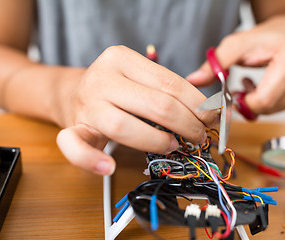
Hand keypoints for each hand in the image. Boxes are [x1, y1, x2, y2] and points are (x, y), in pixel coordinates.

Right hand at [57, 45, 214, 174]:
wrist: (73, 92)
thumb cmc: (116, 88)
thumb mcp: (139, 77)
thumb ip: (167, 89)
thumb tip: (209, 111)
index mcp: (121, 58)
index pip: (170, 83)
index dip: (197, 104)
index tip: (211, 117)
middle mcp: (101, 78)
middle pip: (156, 105)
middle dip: (188, 125)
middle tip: (199, 136)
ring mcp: (86, 105)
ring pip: (125, 126)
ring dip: (157, 142)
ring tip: (173, 146)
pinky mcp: (74, 129)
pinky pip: (75, 147)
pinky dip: (92, 161)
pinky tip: (109, 167)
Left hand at [186, 15, 284, 114]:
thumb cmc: (265, 38)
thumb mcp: (236, 45)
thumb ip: (215, 63)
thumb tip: (193, 79)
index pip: (264, 99)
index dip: (244, 102)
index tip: (233, 94)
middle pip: (270, 107)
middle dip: (250, 103)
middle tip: (240, 90)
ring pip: (277, 110)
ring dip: (259, 102)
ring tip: (253, 85)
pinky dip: (271, 102)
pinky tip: (266, 87)